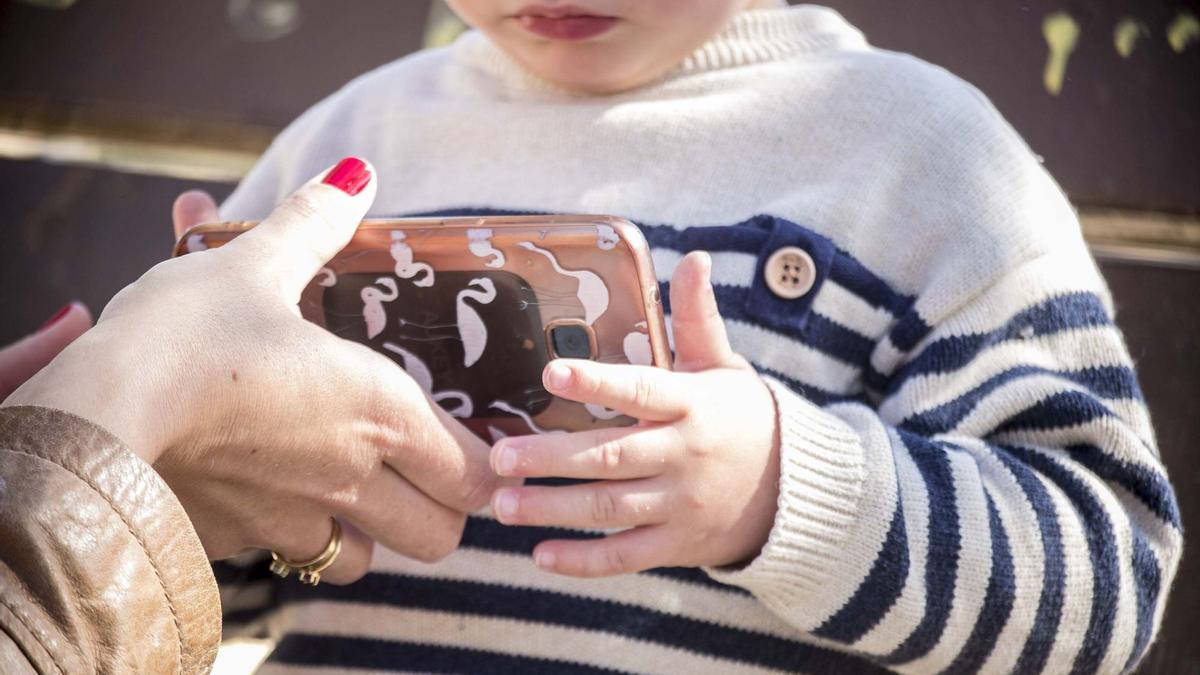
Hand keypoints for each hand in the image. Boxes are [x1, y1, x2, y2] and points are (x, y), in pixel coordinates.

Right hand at [5, 158, 502, 582]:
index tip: (475, 442)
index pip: (477, 473)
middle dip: (444, 509)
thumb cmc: (188, 335)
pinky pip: (287, 558)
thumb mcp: (254, 264)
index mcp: (380, 411)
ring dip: (373, 533)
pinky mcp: (236, 544)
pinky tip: (270, 492)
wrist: (95, 414)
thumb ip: (313, 224)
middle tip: (423, 471)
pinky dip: (294, 536)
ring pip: (367, 560)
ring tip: (351, 488)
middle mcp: (351, 479)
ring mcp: (294, 522)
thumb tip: (356, 175)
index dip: (487, 463)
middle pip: (442, 535)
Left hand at [488, 252, 780, 576]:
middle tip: (499, 456)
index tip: (552, 371)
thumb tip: (696, 258)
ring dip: (552, 508)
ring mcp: (681, 505)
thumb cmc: (741, 417)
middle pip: (610, 457)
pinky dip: (584, 561)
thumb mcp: (725, 366)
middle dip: (550, 459)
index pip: (640, 390)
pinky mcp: (677, 544)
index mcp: (691, 405)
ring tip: (501, 504)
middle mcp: (683, 455)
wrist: (791, 490)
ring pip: (609, 509)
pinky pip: (626, 556)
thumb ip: (699, 318)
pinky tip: (540, 557)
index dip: (597, 381)